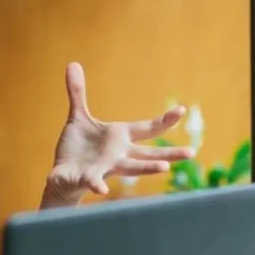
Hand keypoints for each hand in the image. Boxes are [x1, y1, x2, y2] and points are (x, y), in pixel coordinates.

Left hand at [44, 62, 195, 206]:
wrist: (63, 174)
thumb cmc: (76, 148)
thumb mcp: (78, 117)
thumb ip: (78, 93)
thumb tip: (73, 63)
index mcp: (120, 137)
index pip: (147, 128)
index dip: (164, 120)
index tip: (182, 110)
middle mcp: (119, 153)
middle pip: (149, 154)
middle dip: (170, 153)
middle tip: (192, 153)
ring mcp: (106, 167)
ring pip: (131, 168)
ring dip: (147, 168)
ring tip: (164, 167)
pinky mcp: (89, 178)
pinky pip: (95, 181)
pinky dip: (98, 185)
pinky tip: (101, 191)